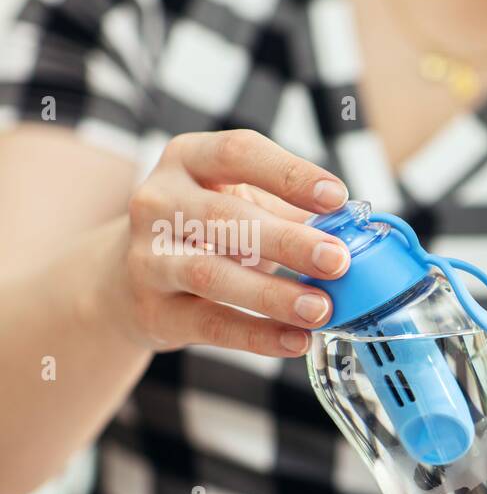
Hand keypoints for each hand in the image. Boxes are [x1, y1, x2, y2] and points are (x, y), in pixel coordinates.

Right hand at [104, 129, 351, 356]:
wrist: (126, 278)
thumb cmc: (204, 231)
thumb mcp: (238, 202)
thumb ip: (289, 211)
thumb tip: (353, 232)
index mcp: (187, 160)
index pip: (237, 152)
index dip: (290, 174)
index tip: (338, 197)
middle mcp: (158, 202)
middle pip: (225, 218)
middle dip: (287, 241)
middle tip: (337, 260)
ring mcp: (149, 258)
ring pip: (212, 274)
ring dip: (272, 294)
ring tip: (321, 308)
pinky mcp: (155, 310)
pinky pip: (211, 325)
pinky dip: (258, 336)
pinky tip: (296, 341)